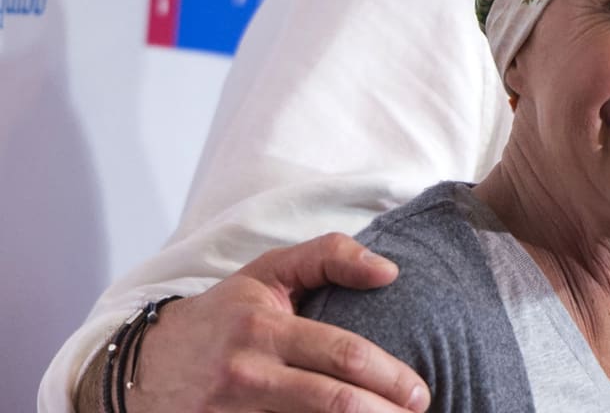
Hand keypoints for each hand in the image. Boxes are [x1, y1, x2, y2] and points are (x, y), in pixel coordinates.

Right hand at [120, 233, 429, 411]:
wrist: (146, 365)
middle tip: (417, 412)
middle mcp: (248, 372)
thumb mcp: (269, 271)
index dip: (389, 376)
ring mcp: (235, 411)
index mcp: (263, 326)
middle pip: (333, 400)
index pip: (341, 353)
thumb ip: (330, 256)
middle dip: (385, 412)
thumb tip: (390, 271)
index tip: (418, 390)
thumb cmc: (223, 314)